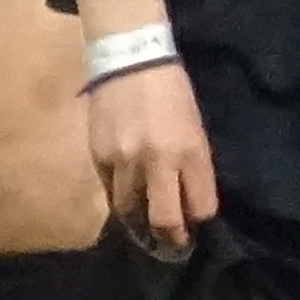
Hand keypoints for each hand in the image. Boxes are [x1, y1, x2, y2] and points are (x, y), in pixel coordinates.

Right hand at [88, 59, 216, 254]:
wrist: (129, 57)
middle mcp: (159, 160)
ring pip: (131, 212)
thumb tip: (188, 205)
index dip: (198, 221)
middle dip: (170, 237)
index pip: (200, 207)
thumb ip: (192, 167)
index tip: (194, 225)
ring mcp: (125, 160)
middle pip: (165, 220)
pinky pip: (110, 192)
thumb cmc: (171, 92)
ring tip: (145, 224)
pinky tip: (126, 195)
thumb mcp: (194, 128)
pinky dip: (119, 198)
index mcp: (191, 150)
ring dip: (140, 222)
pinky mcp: (100, 156)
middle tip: (172, 242)